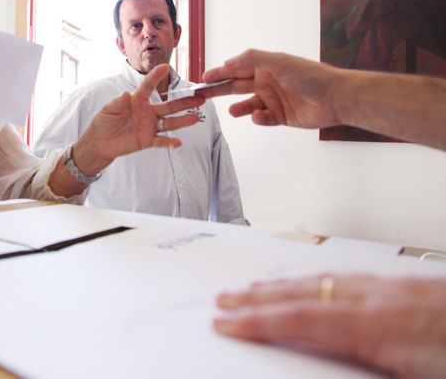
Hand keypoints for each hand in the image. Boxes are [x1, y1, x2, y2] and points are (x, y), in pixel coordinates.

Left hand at [72, 64, 204, 173]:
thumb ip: (117, 102)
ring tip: (195, 118)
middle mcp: (147, 112)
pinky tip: (178, 143)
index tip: (165, 67)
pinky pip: (160, 141)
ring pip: (169, 123)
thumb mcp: (108, 110)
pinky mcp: (147, 140)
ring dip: (182, 121)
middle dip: (184, 102)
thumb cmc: (104, 122)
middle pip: (168, 106)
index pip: (149, 86)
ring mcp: (149, 126)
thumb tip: (125, 94)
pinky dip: (169, 142)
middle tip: (199, 97)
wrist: (100, 142)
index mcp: (137, 100)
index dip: (156, 77)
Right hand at [199, 49, 342, 128]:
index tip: (203, 78)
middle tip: (202, 94)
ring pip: (248, 105)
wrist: (336, 98)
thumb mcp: (278, 62)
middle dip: (219, 90)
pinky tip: (261, 116)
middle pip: (236, 86)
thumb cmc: (311, 76)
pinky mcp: (281, 116)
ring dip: (239, 108)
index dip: (219, 73)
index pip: (236, 69)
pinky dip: (258, 119)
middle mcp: (267, 82)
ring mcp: (273, 100)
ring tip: (234, 111)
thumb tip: (228, 62)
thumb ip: (251, 59)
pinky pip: (262, 119)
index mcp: (265, 67)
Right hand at [214, 274, 445, 377]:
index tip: (226, 322)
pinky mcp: (410, 288)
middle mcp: (384, 301)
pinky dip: (315, 278)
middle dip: (258, 297)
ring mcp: (397, 290)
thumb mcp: (424, 375)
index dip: (260, 321)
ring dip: (281, 284)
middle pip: (306, 293)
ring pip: (324, 280)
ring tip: (252, 287)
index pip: (305, 319)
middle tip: (223, 300)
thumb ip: (375, 368)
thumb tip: (323, 365)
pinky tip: (314, 281)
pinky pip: (347, 277)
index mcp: (384, 327)